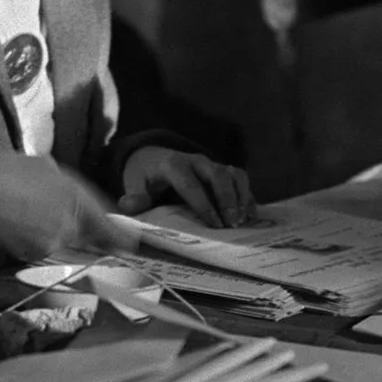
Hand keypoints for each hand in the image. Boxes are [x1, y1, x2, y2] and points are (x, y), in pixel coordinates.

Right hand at [0, 155, 134, 258]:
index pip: (107, 226)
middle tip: (58, 209)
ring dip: (57, 230)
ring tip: (30, 210)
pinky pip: (43, 245)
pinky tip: (20, 220)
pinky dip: (38, 237)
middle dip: (81, 227)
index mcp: (76, 200)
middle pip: (85, 235)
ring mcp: (49, 245)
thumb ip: (64, 182)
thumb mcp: (43, 165)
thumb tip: (67, 191)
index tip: (132, 243)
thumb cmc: (5, 172)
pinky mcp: (29, 256)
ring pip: (64, 241)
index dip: (121, 237)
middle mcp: (68, 228)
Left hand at [118, 147, 257, 226]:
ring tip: (243, 220)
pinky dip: (246, 194)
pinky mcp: (220, 170)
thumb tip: (131, 204)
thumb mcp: (133, 183)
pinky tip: (250, 214)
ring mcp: (210, 164)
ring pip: (232, 174)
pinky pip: (239, 178)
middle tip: (232, 224)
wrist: (152, 157)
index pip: (190, 184)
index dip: (203, 204)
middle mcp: (195, 161)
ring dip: (241, 196)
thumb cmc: (143, 175)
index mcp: (173, 165)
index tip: (214, 224)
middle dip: (227, 199)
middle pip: (217, 175)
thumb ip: (133, 195)